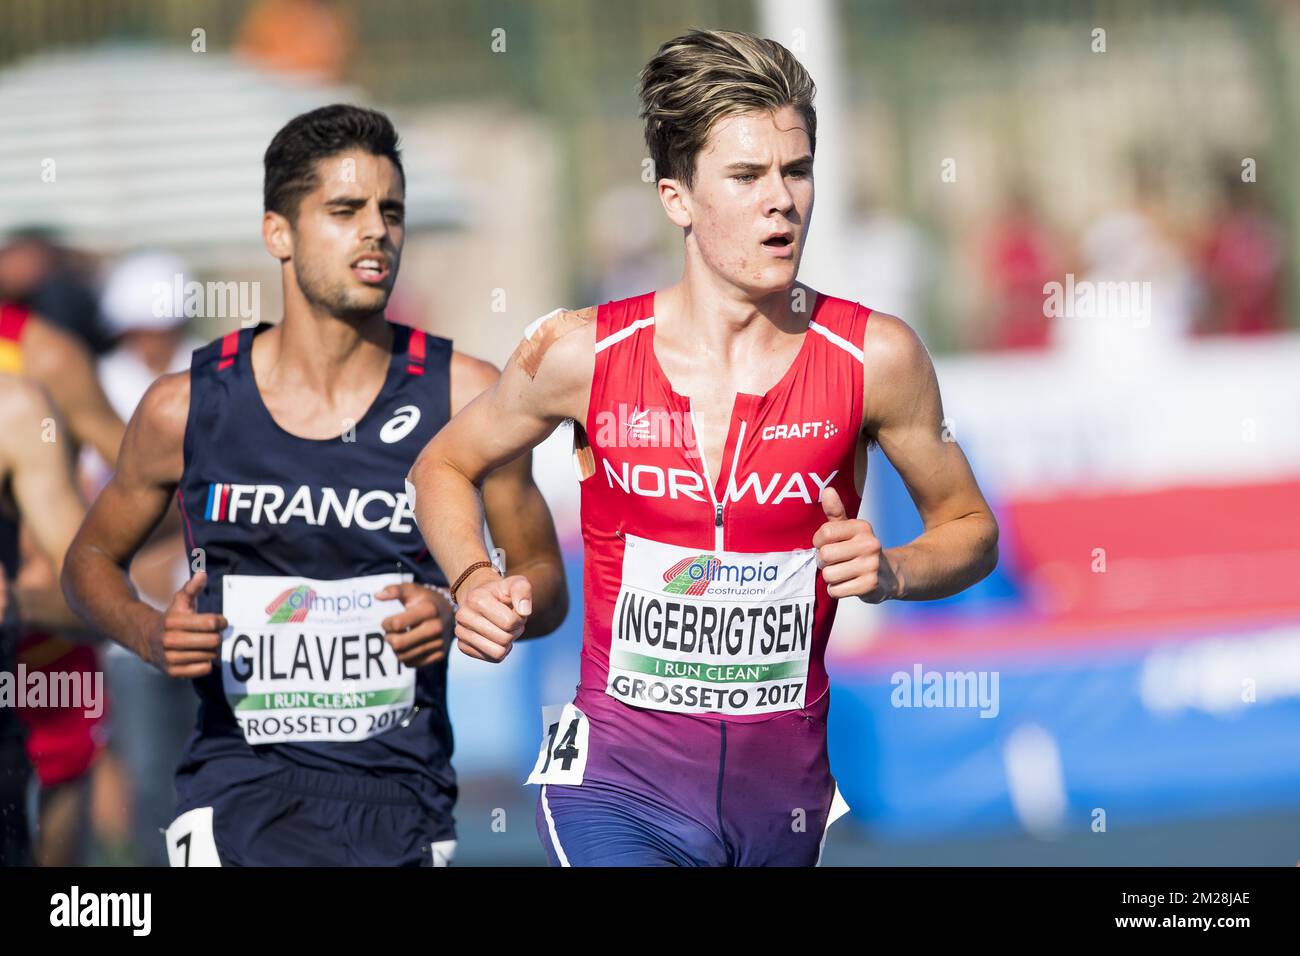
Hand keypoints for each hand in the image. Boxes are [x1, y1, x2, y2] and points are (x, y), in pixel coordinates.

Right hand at [143, 571, 225, 677]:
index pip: (211, 623)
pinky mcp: (173, 672)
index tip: (221, 621)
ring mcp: (170, 658)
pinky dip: (206, 663)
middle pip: (213, 641)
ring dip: (212, 650)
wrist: (147, 640)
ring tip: (205, 644)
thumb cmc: (171, 619)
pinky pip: (203, 669)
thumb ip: (192, 588)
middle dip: (217, 637)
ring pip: (209, 655)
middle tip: (214, 634)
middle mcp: (169, 640)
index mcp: (172, 621)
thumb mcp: (180, 601)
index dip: (221, 622)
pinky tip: (200, 655)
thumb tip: (203, 573)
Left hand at [376, 581, 453, 667]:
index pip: (396, 624)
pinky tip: (408, 647)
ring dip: (395, 649)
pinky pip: (412, 664)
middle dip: (388, 639)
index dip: (386, 624)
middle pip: (399, 644)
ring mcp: (439, 643)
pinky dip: (405, 657)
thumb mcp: (412, 590)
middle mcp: (436, 627)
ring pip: (403, 657)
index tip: (388, 621)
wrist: (451, 613)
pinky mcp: (440, 655)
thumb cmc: (425, 600)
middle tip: (389, 634)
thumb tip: (377, 596)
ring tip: (398, 639)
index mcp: (429, 610)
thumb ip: (394, 590)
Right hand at [453, 567, 531, 662]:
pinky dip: (500, 649)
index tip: (515, 611)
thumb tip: (524, 611)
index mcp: (476, 599)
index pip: (509, 622)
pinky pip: (492, 658)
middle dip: (514, 631)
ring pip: (498, 652)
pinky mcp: (462, 646)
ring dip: (508, 643)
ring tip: (504, 629)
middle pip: (504, 639)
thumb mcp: (516, 584)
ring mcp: (460, 632)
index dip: (520, 619)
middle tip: (511, 621)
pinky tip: (496, 637)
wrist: (481, 598)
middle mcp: (463, 616)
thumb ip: (523, 591)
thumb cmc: (502, 593)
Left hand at [813, 487, 900, 603]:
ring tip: (842, 573)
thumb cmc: (860, 549)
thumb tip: (828, 490)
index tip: (827, 545)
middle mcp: (869, 544)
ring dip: (830, 578)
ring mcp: (872, 566)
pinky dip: (837, 590)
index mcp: (862, 527)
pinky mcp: (871, 586)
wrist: (889, 575)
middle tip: (835, 562)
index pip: (824, 533)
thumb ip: (836, 512)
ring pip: (829, 575)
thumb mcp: (850, 529)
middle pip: (825, 555)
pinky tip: (847, 584)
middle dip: (824, 562)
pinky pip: (836, 590)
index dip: (819, 542)